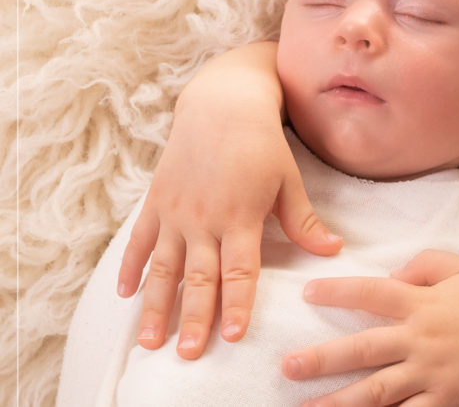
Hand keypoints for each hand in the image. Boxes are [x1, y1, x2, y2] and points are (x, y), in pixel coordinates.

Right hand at [117, 68, 342, 359]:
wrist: (222, 105)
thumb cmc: (262, 144)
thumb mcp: (288, 180)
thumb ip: (303, 221)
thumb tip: (332, 250)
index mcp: (240, 216)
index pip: (240, 270)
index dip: (238, 304)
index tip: (235, 336)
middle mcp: (204, 218)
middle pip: (198, 278)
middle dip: (194, 319)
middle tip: (189, 354)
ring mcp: (176, 212)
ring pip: (163, 268)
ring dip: (156, 307)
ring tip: (149, 342)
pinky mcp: (156, 202)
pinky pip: (140, 241)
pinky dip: (130, 268)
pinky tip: (125, 296)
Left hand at [281, 251, 458, 406]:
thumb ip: (424, 263)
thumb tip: (393, 274)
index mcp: (424, 303)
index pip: (372, 294)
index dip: (337, 292)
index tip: (307, 293)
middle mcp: (423, 339)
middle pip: (363, 350)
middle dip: (322, 359)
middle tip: (288, 366)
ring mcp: (434, 374)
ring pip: (378, 392)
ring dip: (338, 402)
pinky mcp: (448, 402)